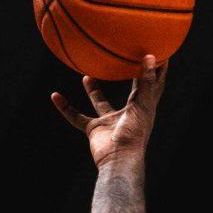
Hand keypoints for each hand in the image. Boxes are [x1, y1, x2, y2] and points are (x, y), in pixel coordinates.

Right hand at [49, 55, 164, 170]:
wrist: (118, 161)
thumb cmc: (134, 134)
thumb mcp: (142, 104)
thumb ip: (146, 81)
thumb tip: (151, 56)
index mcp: (144, 108)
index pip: (153, 85)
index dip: (157, 70)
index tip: (157, 51)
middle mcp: (128, 114)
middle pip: (128, 93)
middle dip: (127, 78)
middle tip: (123, 58)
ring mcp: (110, 122)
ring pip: (100, 103)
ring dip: (93, 90)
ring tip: (86, 75)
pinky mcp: (94, 130)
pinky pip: (77, 117)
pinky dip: (65, 108)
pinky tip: (55, 96)